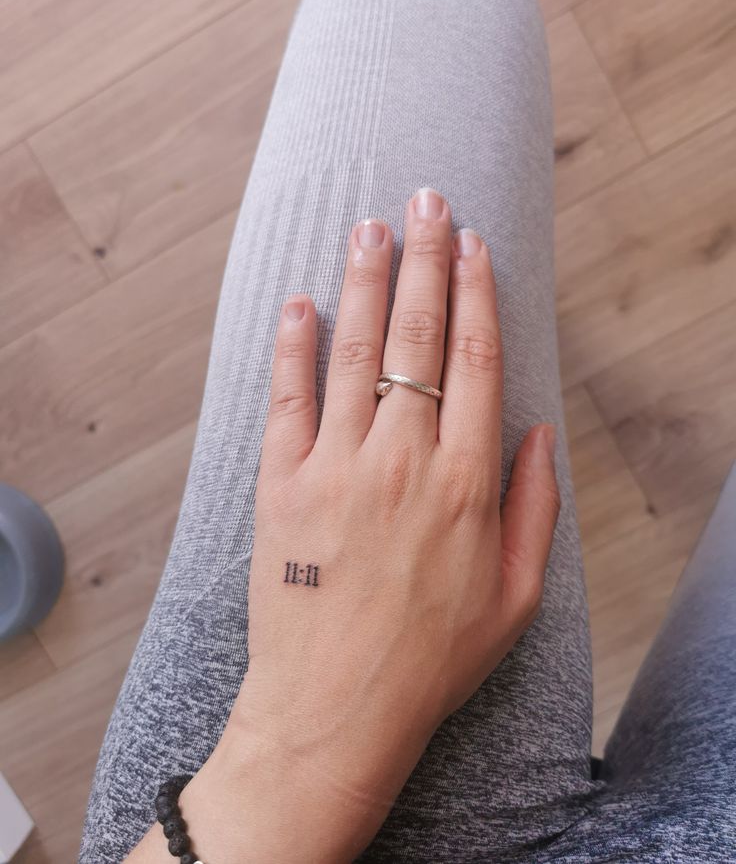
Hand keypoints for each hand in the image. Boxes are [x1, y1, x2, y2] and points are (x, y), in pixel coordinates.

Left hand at [126, 189, 559, 863]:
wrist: (333, 712)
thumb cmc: (431, 660)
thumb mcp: (516, 596)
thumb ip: (534, 506)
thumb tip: (537, 431)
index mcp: (465, 484)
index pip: (477, 361)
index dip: (476, 293)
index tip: (472, 243)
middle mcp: (402, 460)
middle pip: (418, 337)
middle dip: (423, 259)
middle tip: (423, 200)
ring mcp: (335, 468)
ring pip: (354, 351)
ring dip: (363, 282)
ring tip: (368, 226)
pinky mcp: (280, 485)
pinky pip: (287, 398)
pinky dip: (293, 345)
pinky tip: (301, 302)